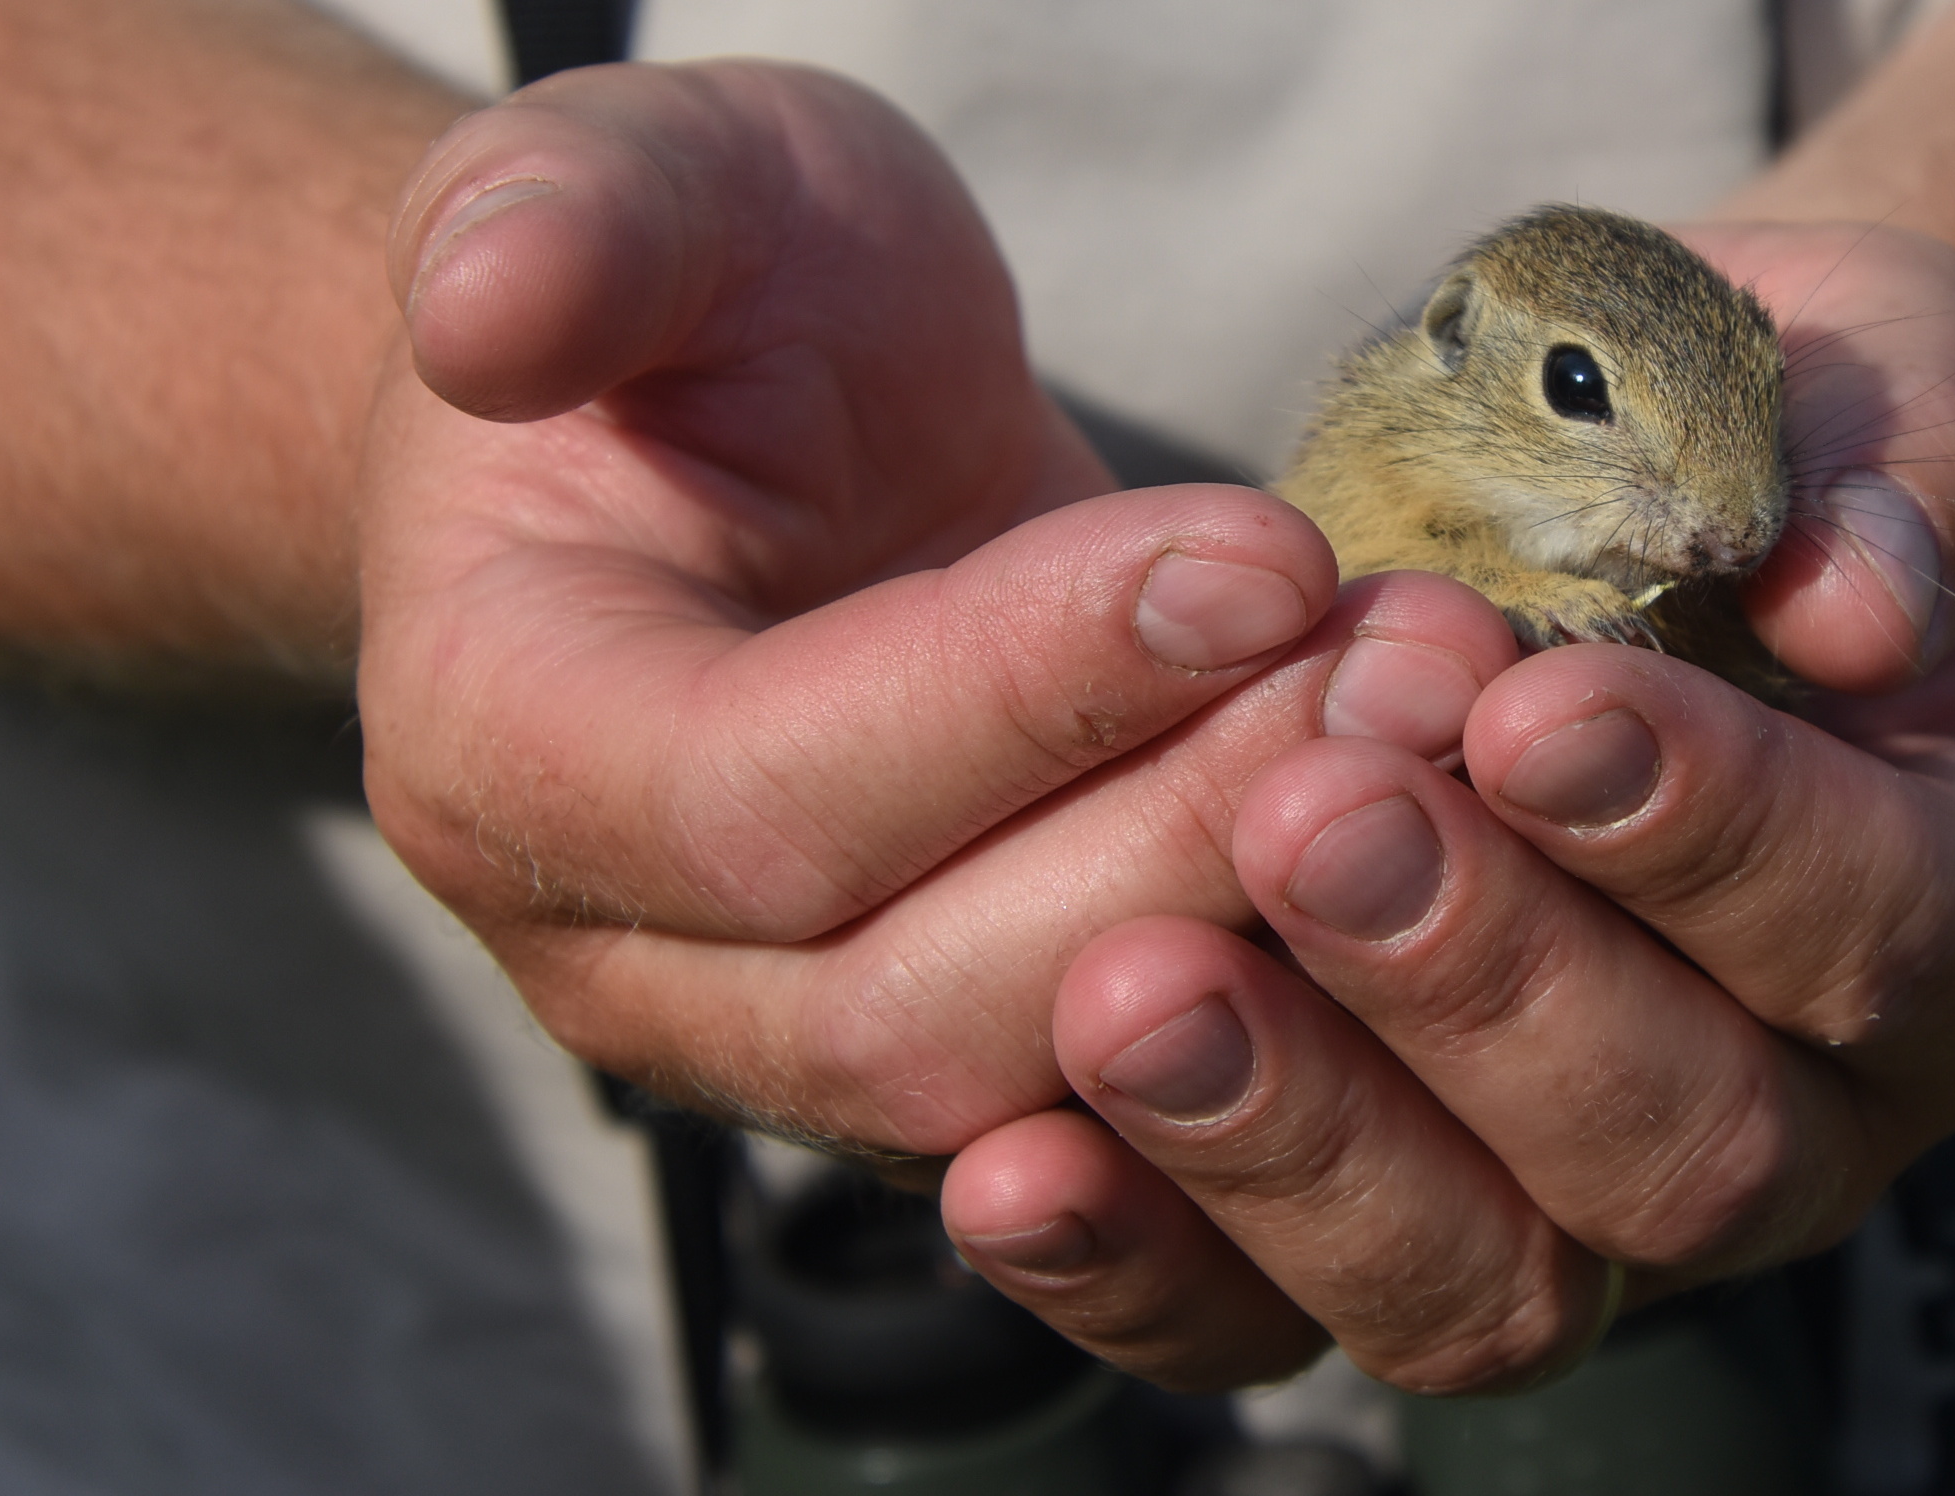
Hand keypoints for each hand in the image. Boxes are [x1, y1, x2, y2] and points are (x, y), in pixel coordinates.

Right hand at [354, 57, 1520, 1250]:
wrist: (764, 458)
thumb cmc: (710, 323)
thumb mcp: (663, 193)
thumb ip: (580, 218)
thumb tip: (488, 308)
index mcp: (510, 753)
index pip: (758, 802)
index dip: (1021, 693)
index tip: (1258, 552)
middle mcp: (638, 964)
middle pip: (920, 1008)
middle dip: (1195, 836)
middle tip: (1414, 671)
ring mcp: (809, 1060)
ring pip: (1066, 1106)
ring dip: (1295, 944)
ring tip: (1455, 736)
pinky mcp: (992, 1091)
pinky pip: (1166, 1145)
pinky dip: (1332, 1028)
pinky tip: (1466, 865)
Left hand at [945, 226, 1954, 1393]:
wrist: (1633, 515)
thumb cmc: (1758, 436)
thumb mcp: (1870, 374)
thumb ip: (1898, 458)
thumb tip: (1856, 608)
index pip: (1882, 932)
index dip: (1716, 838)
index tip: (1534, 708)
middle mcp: (1807, 1115)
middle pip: (1688, 1154)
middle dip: (1487, 985)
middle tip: (1314, 816)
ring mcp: (1596, 1209)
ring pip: (1491, 1285)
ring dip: (1304, 1140)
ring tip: (1134, 986)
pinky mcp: (1394, 1239)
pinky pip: (1275, 1327)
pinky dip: (1148, 1262)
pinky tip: (1015, 1164)